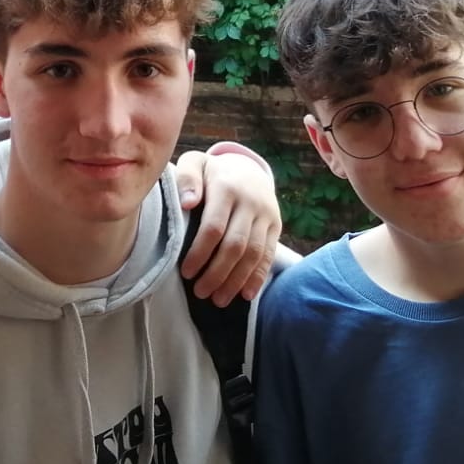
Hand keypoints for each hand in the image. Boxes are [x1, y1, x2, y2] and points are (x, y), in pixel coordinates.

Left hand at [171, 148, 281, 304]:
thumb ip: (187, 179)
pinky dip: (258, 277)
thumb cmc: (211, 172)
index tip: (186, 272)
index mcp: (227, 187)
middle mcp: (250, 202)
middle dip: (217, 273)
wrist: (248, 168)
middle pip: (235, 245)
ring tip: (218, 299)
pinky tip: (245, 295)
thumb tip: (187, 203)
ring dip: (236, 280)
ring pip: (253, 254)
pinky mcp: (276, 226)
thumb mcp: (195, 164)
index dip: (200, 253)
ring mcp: (267, 215)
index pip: (214, 227)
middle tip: (200, 293)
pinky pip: (269, 255)